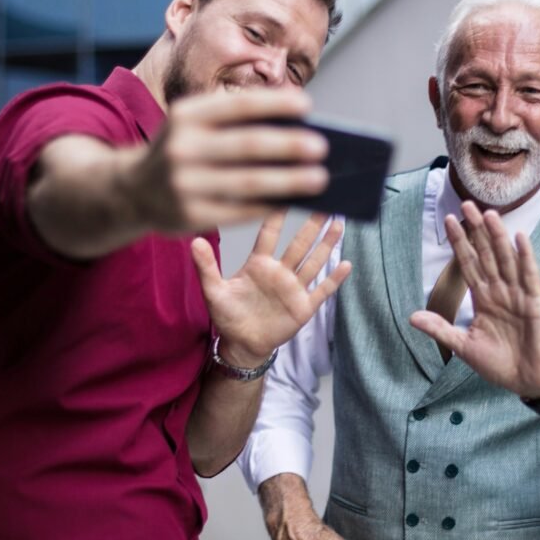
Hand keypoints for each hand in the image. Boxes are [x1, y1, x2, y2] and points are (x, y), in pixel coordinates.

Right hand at [124, 88, 329, 232]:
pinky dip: (270, 205)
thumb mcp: (194, 126)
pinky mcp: (190, 216)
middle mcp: (182, 147)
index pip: (237, 106)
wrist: (133, 190)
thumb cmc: (183, 151)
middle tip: (322, 148)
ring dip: (289, 181)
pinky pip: (240, 211)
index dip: (274, 104)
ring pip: (249, 182)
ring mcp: (184, 184)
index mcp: (186, 116)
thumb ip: (235, 123)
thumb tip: (295, 130)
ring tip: (319, 178)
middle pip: (248, 145)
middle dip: (289, 146)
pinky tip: (293, 201)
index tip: (307, 105)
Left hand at [192, 211, 350, 366]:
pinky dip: (335, 278)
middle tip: (324, 203)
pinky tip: (346, 264)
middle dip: (311, 224)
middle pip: (299, 243)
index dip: (276, 216)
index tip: (285, 194)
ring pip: (314, 261)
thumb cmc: (228, 316)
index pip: (269, 235)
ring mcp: (294, 287)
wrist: (243, 345)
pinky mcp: (304, 305)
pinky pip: (323, 289)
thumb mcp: (213, 291)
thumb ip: (207, 266)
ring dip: (326, 244)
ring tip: (338, 224)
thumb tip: (193, 240)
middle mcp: (280, 271)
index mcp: (259, 264)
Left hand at [409, 201, 539, 398]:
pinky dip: (525, 256)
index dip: (460, 243)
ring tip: (489, 214)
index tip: (449, 221)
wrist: (528, 380)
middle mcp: (501, 291)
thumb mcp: (464, 346)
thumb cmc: (500, 363)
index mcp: (484, 298)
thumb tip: (412, 317)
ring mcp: (519, 294)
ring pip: (506, 259)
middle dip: (476, 230)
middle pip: (486, 254)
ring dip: (498, 237)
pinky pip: (529, 275)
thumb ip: (441, 329)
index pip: (469, 264)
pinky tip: (519, 238)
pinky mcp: (536, 302)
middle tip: (467, 205)